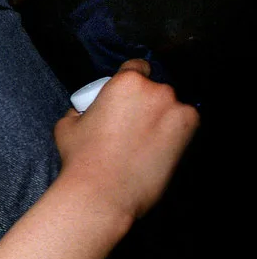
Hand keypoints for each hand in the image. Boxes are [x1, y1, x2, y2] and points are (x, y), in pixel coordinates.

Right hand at [53, 60, 198, 220]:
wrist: (102, 192)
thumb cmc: (82, 159)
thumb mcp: (68, 125)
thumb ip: (81, 109)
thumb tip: (84, 111)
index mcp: (126, 82)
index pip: (137, 66)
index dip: (131, 79)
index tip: (128, 96)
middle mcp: (156, 90)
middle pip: (156, 88)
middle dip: (146, 102)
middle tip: (132, 124)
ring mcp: (177, 111)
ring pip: (172, 107)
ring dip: (162, 118)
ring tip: (144, 142)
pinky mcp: (190, 132)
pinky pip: (184, 125)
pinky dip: (175, 134)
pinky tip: (157, 149)